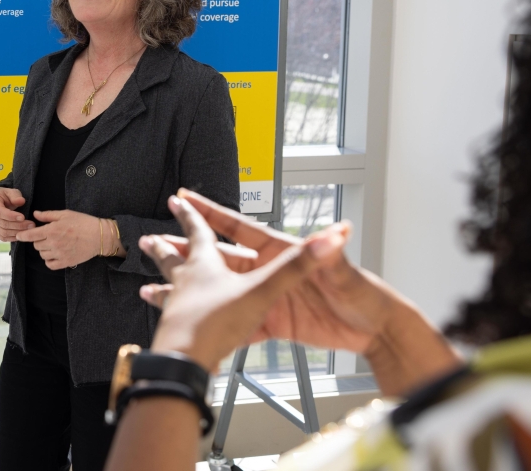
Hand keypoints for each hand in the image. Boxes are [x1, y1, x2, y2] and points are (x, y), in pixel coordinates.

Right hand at [0, 188, 32, 241]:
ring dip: (17, 232)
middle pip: (3, 224)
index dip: (10, 216)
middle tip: (31, 225)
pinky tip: (21, 234)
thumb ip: (15, 195)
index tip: (23, 217)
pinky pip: (2, 237)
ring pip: (3, 232)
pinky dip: (12, 238)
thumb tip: (21, 201)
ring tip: (29, 229)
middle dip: (18, 225)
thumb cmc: (5, 196)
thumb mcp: (11, 191)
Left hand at [17, 210, 111, 269]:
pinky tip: (54, 254)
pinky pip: (50, 265)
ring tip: (53, 244)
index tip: (18, 236)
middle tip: (47, 236)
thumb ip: (48, 215)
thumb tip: (35, 214)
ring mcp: (60, 254)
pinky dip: (49, 260)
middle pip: (36, 245)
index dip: (23, 236)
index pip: (31, 235)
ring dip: (44, 250)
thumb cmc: (83, 222)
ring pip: (42, 255)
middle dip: (38, 240)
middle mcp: (54, 243)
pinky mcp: (66, 262)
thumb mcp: (65, 214)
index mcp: (53, 230)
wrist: (99, 236)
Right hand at [143, 190, 461, 394]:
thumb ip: (333, 256)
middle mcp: (268, 271)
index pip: (238, 226)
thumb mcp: (345, 274)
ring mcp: (266, 296)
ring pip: (219, 289)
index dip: (211, 212)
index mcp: (281, 252)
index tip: (185, 198)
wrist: (375, 331)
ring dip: (190, 287)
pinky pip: (234, 320)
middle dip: (185, 248)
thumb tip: (340, 231)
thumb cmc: (365, 296)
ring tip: (156, 287)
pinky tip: (191, 320)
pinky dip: (212, 320)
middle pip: (218, 258)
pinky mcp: (271, 320)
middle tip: (156, 242)